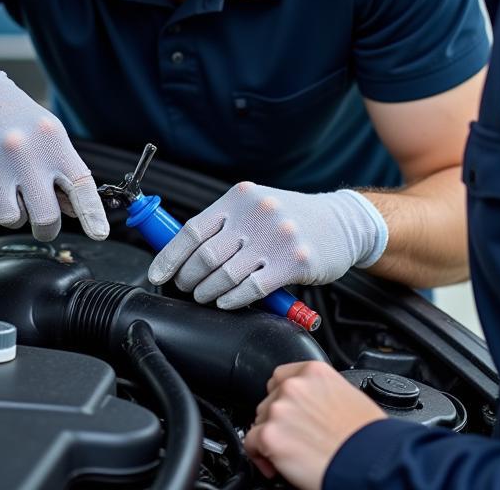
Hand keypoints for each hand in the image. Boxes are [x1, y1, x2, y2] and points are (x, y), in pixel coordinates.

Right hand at [0, 56, 108, 241]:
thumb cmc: (16, 116)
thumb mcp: (49, 134)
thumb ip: (62, 171)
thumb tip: (74, 211)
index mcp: (52, 141)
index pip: (80, 186)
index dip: (92, 214)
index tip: (99, 233)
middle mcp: (24, 152)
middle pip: (45, 217)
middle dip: (47, 228)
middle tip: (45, 223)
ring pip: (11, 219)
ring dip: (15, 212)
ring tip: (12, 187)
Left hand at [147, 182, 386, 307]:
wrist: (342, 222)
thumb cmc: (292, 217)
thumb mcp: (256, 206)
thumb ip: (225, 223)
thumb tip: (183, 250)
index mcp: (239, 197)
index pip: (192, 229)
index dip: (170, 256)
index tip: (157, 274)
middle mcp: (256, 213)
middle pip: (205, 255)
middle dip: (187, 278)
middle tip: (184, 287)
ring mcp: (276, 237)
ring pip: (224, 275)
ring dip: (207, 292)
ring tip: (204, 296)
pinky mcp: (294, 262)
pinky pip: (251, 288)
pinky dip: (232, 300)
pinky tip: (226, 302)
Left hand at [244, 361, 385, 489]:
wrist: (372, 462)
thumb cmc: (368, 437)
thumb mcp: (349, 396)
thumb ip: (323, 393)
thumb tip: (314, 404)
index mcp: (314, 371)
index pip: (282, 377)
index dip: (284, 399)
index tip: (289, 413)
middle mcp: (294, 386)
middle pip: (270, 400)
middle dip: (279, 420)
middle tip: (294, 439)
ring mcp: (280, 409)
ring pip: (260, 421)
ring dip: (271, 436)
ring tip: (290, 453)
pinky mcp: (270, 436)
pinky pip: (250, 442)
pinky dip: (259, 455)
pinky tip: (275, 465)